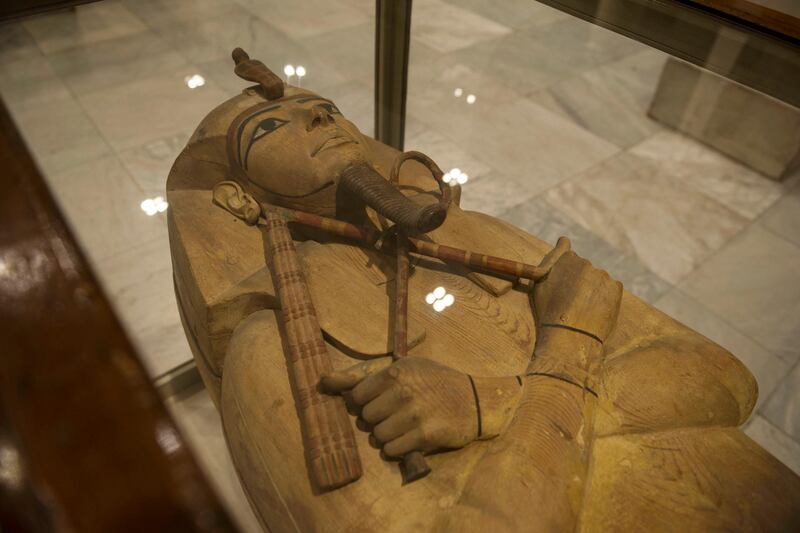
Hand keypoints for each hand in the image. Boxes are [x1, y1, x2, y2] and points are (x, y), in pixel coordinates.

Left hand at [321, 357, 480, 456]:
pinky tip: (410, 437)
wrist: (476, 400)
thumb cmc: (435, 381)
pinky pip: (392, 450)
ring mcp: (414, 414)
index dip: (365, 402)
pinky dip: (397, 448)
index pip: (356, 395)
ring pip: (377, 436)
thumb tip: (324, 381)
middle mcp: (402, 391)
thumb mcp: (403, 367)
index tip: (379, 401)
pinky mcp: (424, 435)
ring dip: (387, 435)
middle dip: (377, 418)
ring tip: (403, 426)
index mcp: (395, 372)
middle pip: (366, 417)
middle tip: (395, 414)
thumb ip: (362, 375)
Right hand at [533, 251, 621, 342]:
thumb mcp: (541, 284)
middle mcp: (585, 263)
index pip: (569, 256)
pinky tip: (594, 309)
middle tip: (572, 302)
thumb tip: (564, 239)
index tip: (564, 285)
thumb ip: (553, 258)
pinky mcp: (616, 287)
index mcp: (567, 258)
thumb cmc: (549, 312)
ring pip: (598, 279)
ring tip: (583, 309)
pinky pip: (611, 288)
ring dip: (593, 289)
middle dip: (580, 281)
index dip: (566, 272)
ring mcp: (602, 275)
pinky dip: (605, 297)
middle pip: (584, 268)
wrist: (569, 336)